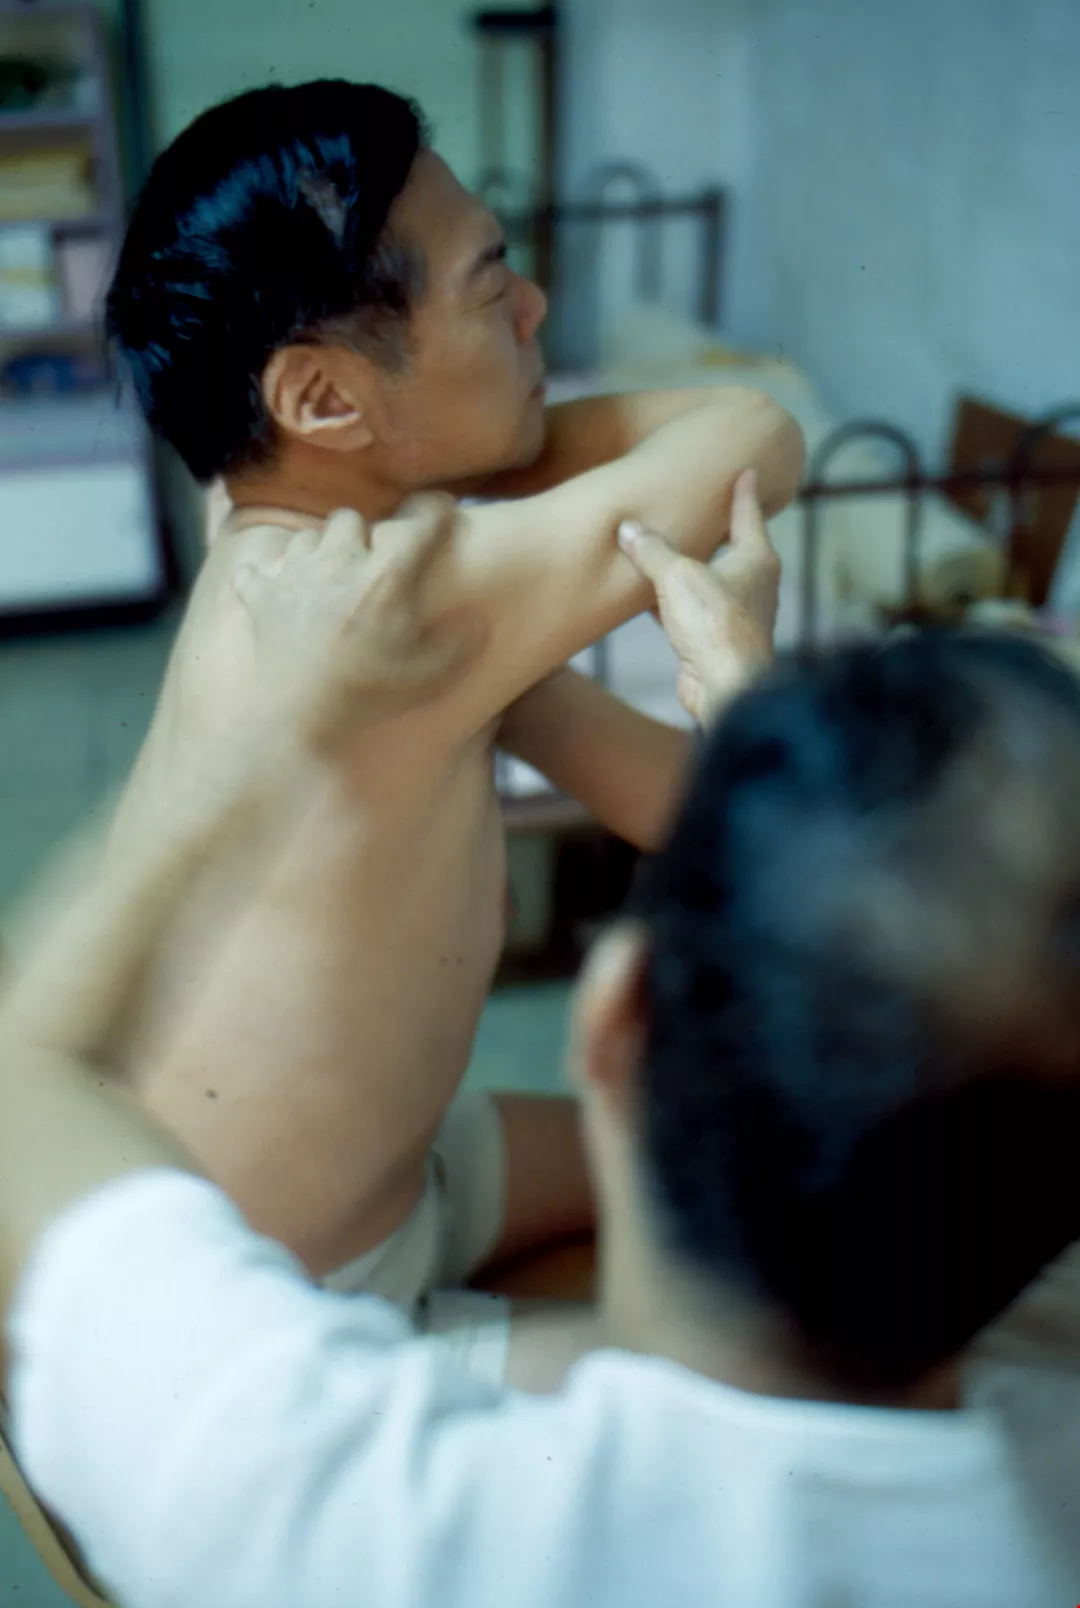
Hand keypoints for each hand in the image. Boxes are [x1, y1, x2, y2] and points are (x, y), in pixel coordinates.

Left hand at [120, 496, 479, 841]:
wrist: (295, 719)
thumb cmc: (366, 695)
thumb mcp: (427, 677)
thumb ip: (459, 644)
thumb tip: (476, 620)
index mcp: (385, 576)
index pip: (420, 521)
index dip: (435, 511)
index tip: (441, 512)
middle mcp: (338, 562)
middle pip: (353, 519)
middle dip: (364, 536)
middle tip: (372, 563)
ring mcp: (294, 574)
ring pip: (308, 538)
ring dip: (320, 552)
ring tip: (329, 581)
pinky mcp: (258, 594)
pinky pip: (259, 569)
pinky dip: (267, 579)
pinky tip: (279, 597)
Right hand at [617, 469, 778, 723]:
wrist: (725, 686)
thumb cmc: (716, 625)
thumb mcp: (677, 576)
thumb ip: (651, 550)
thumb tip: (628, 530)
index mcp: (755, 559)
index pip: (749, 514)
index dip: (744, 491)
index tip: (748, 470)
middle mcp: (751, 584)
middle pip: (733, 547)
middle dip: (719, 529)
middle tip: (707, 506)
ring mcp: (734, 614)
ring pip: (708, 580)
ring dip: (689, 567)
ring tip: (668, 548)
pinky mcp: (714, 639)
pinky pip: (690, 610)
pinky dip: (671, 601)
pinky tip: (647, 597)